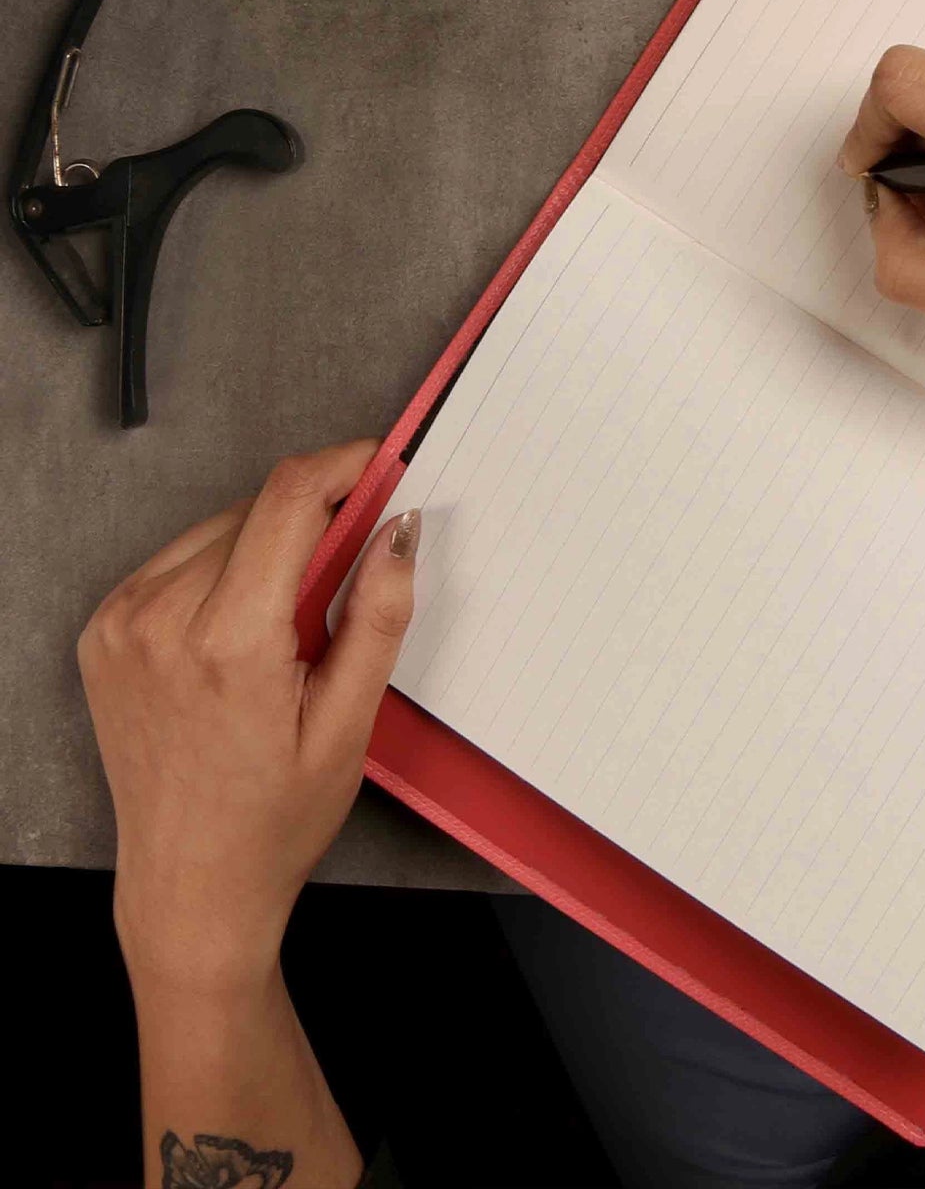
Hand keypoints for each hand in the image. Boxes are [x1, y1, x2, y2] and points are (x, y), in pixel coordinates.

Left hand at [78, 441, 418, 997]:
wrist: (188, 883)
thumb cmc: (273, 816)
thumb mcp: (350, 723)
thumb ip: (377, 615)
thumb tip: (400, 530)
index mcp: (227, 641)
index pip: (288, 498)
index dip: (343, 465)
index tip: (381, 464)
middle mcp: (159, 620)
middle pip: (258, 510)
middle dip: (316, 518)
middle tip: (352, 571)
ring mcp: (120, 623)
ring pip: (220, 528)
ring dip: (269, 544)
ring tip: (292, 621)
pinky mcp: (102, 631)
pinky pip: (179, 560)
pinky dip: (223, 569)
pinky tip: (244, 625)